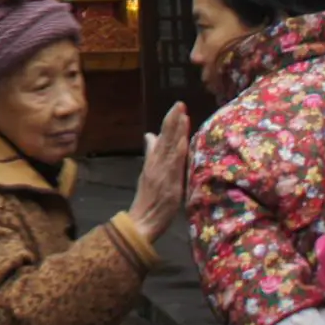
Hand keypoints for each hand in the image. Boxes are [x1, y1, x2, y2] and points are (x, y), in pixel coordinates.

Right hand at [128, 103, 192, 242]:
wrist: (142, 221)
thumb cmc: (147, 200)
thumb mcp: (147, 173)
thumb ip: (151, 153)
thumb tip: (150, 135)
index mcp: (152, 161)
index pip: (162, 137)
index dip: (170, 122)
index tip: (178, 107)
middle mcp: (157, 164)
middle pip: (166, 138)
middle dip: (173, 120)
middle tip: (180, 103)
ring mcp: (163, 172)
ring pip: (170, 147)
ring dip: (177, 130)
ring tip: (182, 114)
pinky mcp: (169, 183)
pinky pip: (174, 164)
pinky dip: (178, 150)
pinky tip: (183, 140)